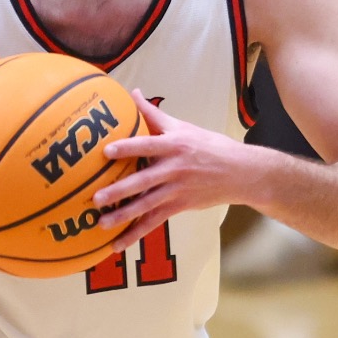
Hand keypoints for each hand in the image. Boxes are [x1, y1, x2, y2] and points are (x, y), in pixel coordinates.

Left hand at [93, 92, 258, 250]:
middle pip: (144, 180)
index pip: (148, 145)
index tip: (107, 151)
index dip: (128, 147)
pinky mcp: (180, 206)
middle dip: (120, 190)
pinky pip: (154, 221)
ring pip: (147, 205)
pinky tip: (117, 244)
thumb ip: (154, 114)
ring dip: (123, 215)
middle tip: (96, 197)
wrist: (241, 173)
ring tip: (101, 223)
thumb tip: (132, 93)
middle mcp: (175, 168)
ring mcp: (177, 189)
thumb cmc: (209, 146)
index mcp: (175, 144)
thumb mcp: (184, 127)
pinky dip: (135, 233)